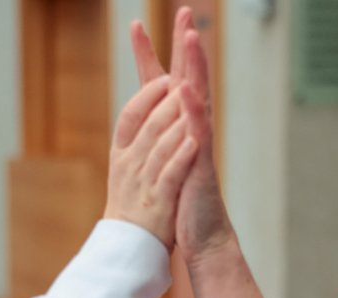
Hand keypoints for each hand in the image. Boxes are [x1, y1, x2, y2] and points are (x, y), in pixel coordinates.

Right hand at [103, 74, 197, 248]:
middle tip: (186, 79)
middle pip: (148, 125)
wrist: (130, 248)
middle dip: (168, 100)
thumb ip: (137, 140)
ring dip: (177, 123)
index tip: (165, 78)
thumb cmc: (132, 205)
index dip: (146, 96)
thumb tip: (149, 108)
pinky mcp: (158, 203)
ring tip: (194, 101)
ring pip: (160, 146)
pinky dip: (181, 157)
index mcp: (120, 156)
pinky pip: (170, 175)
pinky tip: (194, 142)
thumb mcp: (127, 169)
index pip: (129, 117)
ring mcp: (143, 185)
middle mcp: (128, 167)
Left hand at [130, 8, 235, 264]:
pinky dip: (193, 112)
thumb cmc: (181, 202)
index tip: (135, 27)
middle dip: (185, 46)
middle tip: (183, 13)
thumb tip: (145, 118)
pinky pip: (198, 133)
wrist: (200, 235)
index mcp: (175, 129)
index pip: (160, 84)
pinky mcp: (201, 164)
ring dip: (195, 68)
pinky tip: (188, 92)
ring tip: (192, 38)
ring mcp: (198, 144)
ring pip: (197, 98)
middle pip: (187, 79)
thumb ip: (156, 138)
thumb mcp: (162, 162)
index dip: (147, 57)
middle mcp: (190, 130)